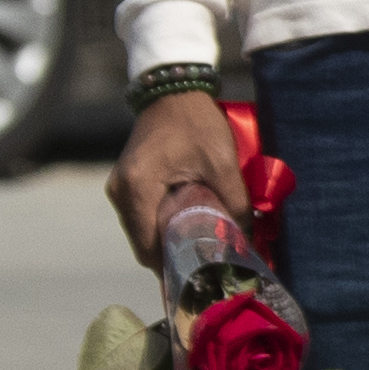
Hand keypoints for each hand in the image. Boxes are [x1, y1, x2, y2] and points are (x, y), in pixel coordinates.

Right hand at [108, 91, 244, 269]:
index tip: (197, 280)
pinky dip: (162, 224)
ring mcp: (120, 188)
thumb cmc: (197, 123)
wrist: (174, 90)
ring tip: (201, 249)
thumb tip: (248, 237)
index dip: (172, 266)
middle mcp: (120, 193)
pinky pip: (143, 215)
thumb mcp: (221, 161)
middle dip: (173, 256)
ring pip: (143, 230)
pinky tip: (189, 226)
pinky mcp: (127, 183)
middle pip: (144, 242)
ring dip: (168, 240)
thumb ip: (234, 201)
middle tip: (206, 267)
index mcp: (136, 189)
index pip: (148, 246)